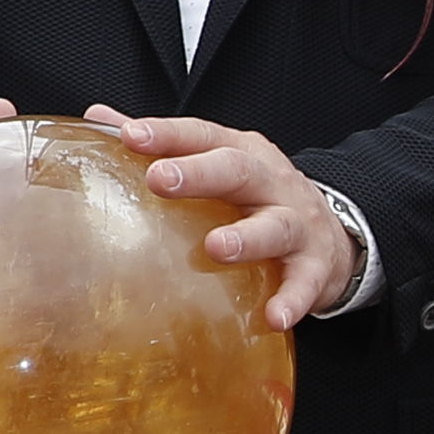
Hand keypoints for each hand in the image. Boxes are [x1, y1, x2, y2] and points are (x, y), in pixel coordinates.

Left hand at [90, 108, 365, 331]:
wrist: (335, 231)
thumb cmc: (258, 195)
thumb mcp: (217, 161)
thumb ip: (164, 145)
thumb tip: (97, 117)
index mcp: (240, 150)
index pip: (201, 134)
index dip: (167, 133)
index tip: (130, 135)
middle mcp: (270, 180)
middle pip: (236, 170)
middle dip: (199, 173)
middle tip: (161, 179)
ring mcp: (297, 221)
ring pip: (274, 225)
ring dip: (247, 236)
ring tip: (217, 248)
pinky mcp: (316, 264)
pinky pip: (306, 281)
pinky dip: (292, 298)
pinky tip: (274, 316)